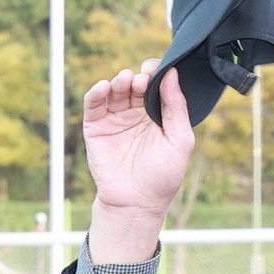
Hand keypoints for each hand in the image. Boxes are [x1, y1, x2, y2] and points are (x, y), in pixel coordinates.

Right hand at [81, 64, 194, 264]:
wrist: (136, 203)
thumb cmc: (162, 176)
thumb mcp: (180, 141)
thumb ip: (177, 108)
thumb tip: (172, 74)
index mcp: (158, 115)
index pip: (156, 85)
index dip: (156, 73)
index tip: (158, 69)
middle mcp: (136, 113)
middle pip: (135, 84)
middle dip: (139, 77)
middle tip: (142, 79)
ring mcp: (115, 119)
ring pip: (115, 90)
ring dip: (120, 80)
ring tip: (126, 81)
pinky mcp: (96, 127)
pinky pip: (94, 103)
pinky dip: (97, 92)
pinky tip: (105, 87)